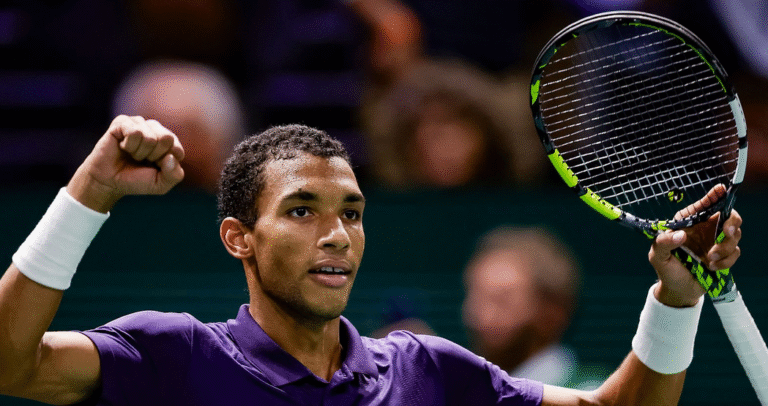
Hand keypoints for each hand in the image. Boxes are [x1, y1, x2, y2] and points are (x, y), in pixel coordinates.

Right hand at [67, 115, 184, 211]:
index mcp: (169, 142)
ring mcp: (139, 123)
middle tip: (141, 160)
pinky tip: (122, 147)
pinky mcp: (122, 122)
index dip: (164, 164)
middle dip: (153, 156)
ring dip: (139, 153)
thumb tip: (170, 157)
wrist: (108, 182)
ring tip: (131, 155)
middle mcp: (155, 129)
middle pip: (166, 139)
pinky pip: (134, 132)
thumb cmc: (136, 181)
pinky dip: (129, 145)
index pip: (177, 149)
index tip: (153, 167)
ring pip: (150, 137)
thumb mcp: (161, 184)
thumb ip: (174, 175)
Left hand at [648, 184, 741, 306]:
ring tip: (709, 259)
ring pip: (735, 235)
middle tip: (727, 232)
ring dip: (725, 247)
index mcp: (689, 221)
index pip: (705, 204)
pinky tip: (711, 267)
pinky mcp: (725, 255)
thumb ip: (663, 243)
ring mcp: (717, 241)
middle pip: (729, 215)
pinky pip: (735, 252)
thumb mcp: (657, 255)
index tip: (722, 190)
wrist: (678, 289)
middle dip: (732, 222)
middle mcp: (705, 228)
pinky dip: (726, 261)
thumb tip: (680, 235)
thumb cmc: (666, 267)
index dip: (715, 195)